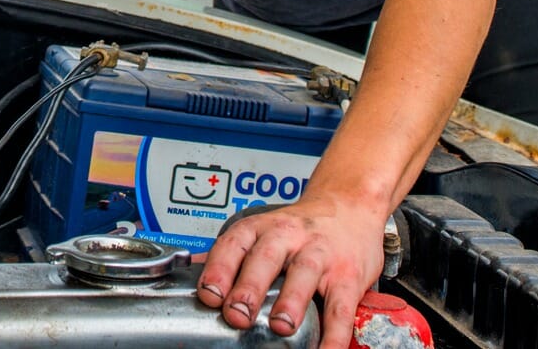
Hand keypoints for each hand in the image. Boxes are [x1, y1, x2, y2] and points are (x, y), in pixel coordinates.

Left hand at [195, 192, 385, 348]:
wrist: (350, 205)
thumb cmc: (301, 226)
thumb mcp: (262, 229)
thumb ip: (230, 252)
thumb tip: (187, 270)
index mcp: (261, 228)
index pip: (234, 244)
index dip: (218, 268)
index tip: (208, 294)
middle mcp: (289, 237)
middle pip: (265, 257)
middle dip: (249, 287)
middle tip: (236, 314)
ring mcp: (320, 255)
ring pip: (304, 274)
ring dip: (291, 301)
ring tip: (280, 326)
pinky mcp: (348, 276)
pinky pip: (341, 306)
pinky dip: (334, 332)